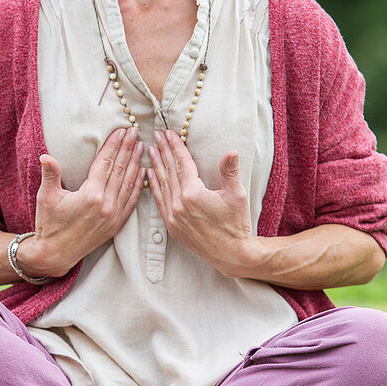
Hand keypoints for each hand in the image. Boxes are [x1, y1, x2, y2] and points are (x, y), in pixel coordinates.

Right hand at [18, 126, 145, 278]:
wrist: (56, 253)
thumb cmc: (49, 224)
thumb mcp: (46, 197)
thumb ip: (50, 175)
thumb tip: (46, 156)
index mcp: (90, 195)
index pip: (106, 163)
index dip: (114, 145)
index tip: (121, 130)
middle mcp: (106, 205)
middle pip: (120, 170)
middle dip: (128, 148)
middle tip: (135, 131)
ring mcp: (113, 216)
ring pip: (129, 184)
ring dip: (136, 163)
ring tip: (141, 146)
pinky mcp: (116, 225)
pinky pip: (131, 201)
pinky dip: (138, 185)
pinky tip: (143, 173)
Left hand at [147, 130, 252, 275]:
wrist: (230, 253)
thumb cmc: (236, 223)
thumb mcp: (237, 195)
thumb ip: (230, 172)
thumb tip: (231, 151)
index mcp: (193, 193)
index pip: (182, 163)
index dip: (176, 146)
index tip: (169, 132)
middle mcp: (179, 204)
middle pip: (169, 171)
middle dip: (163, 150)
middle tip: (156, 133)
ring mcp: (173, 216)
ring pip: (161, 184)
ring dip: (156, 165)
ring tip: (151, 149)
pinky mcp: (171, 225)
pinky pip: (159, 201)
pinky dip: (153, 186)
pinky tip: (149, 174)